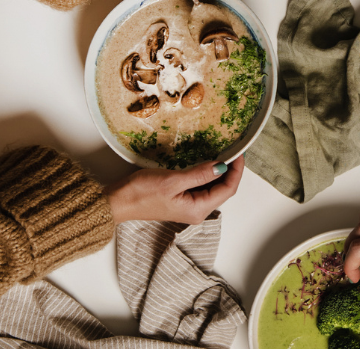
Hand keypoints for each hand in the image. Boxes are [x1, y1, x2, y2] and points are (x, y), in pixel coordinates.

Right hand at [103, 155, 243, 223]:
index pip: (227, 190)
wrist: (119, 201)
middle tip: (234, 149)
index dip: (236, 171)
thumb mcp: (173, 180)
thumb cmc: (142, 193)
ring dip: (219, 171)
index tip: (240, 153)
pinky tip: (207, 161)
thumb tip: (222, 166)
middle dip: (231, 170)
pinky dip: (207, 173)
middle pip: (223, 190)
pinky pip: (201, 186)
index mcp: (197, 210)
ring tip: (224, 152)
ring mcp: (189, 206)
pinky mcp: (182, 199)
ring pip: (213, 187)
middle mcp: (196, 211)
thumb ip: (199, 174)